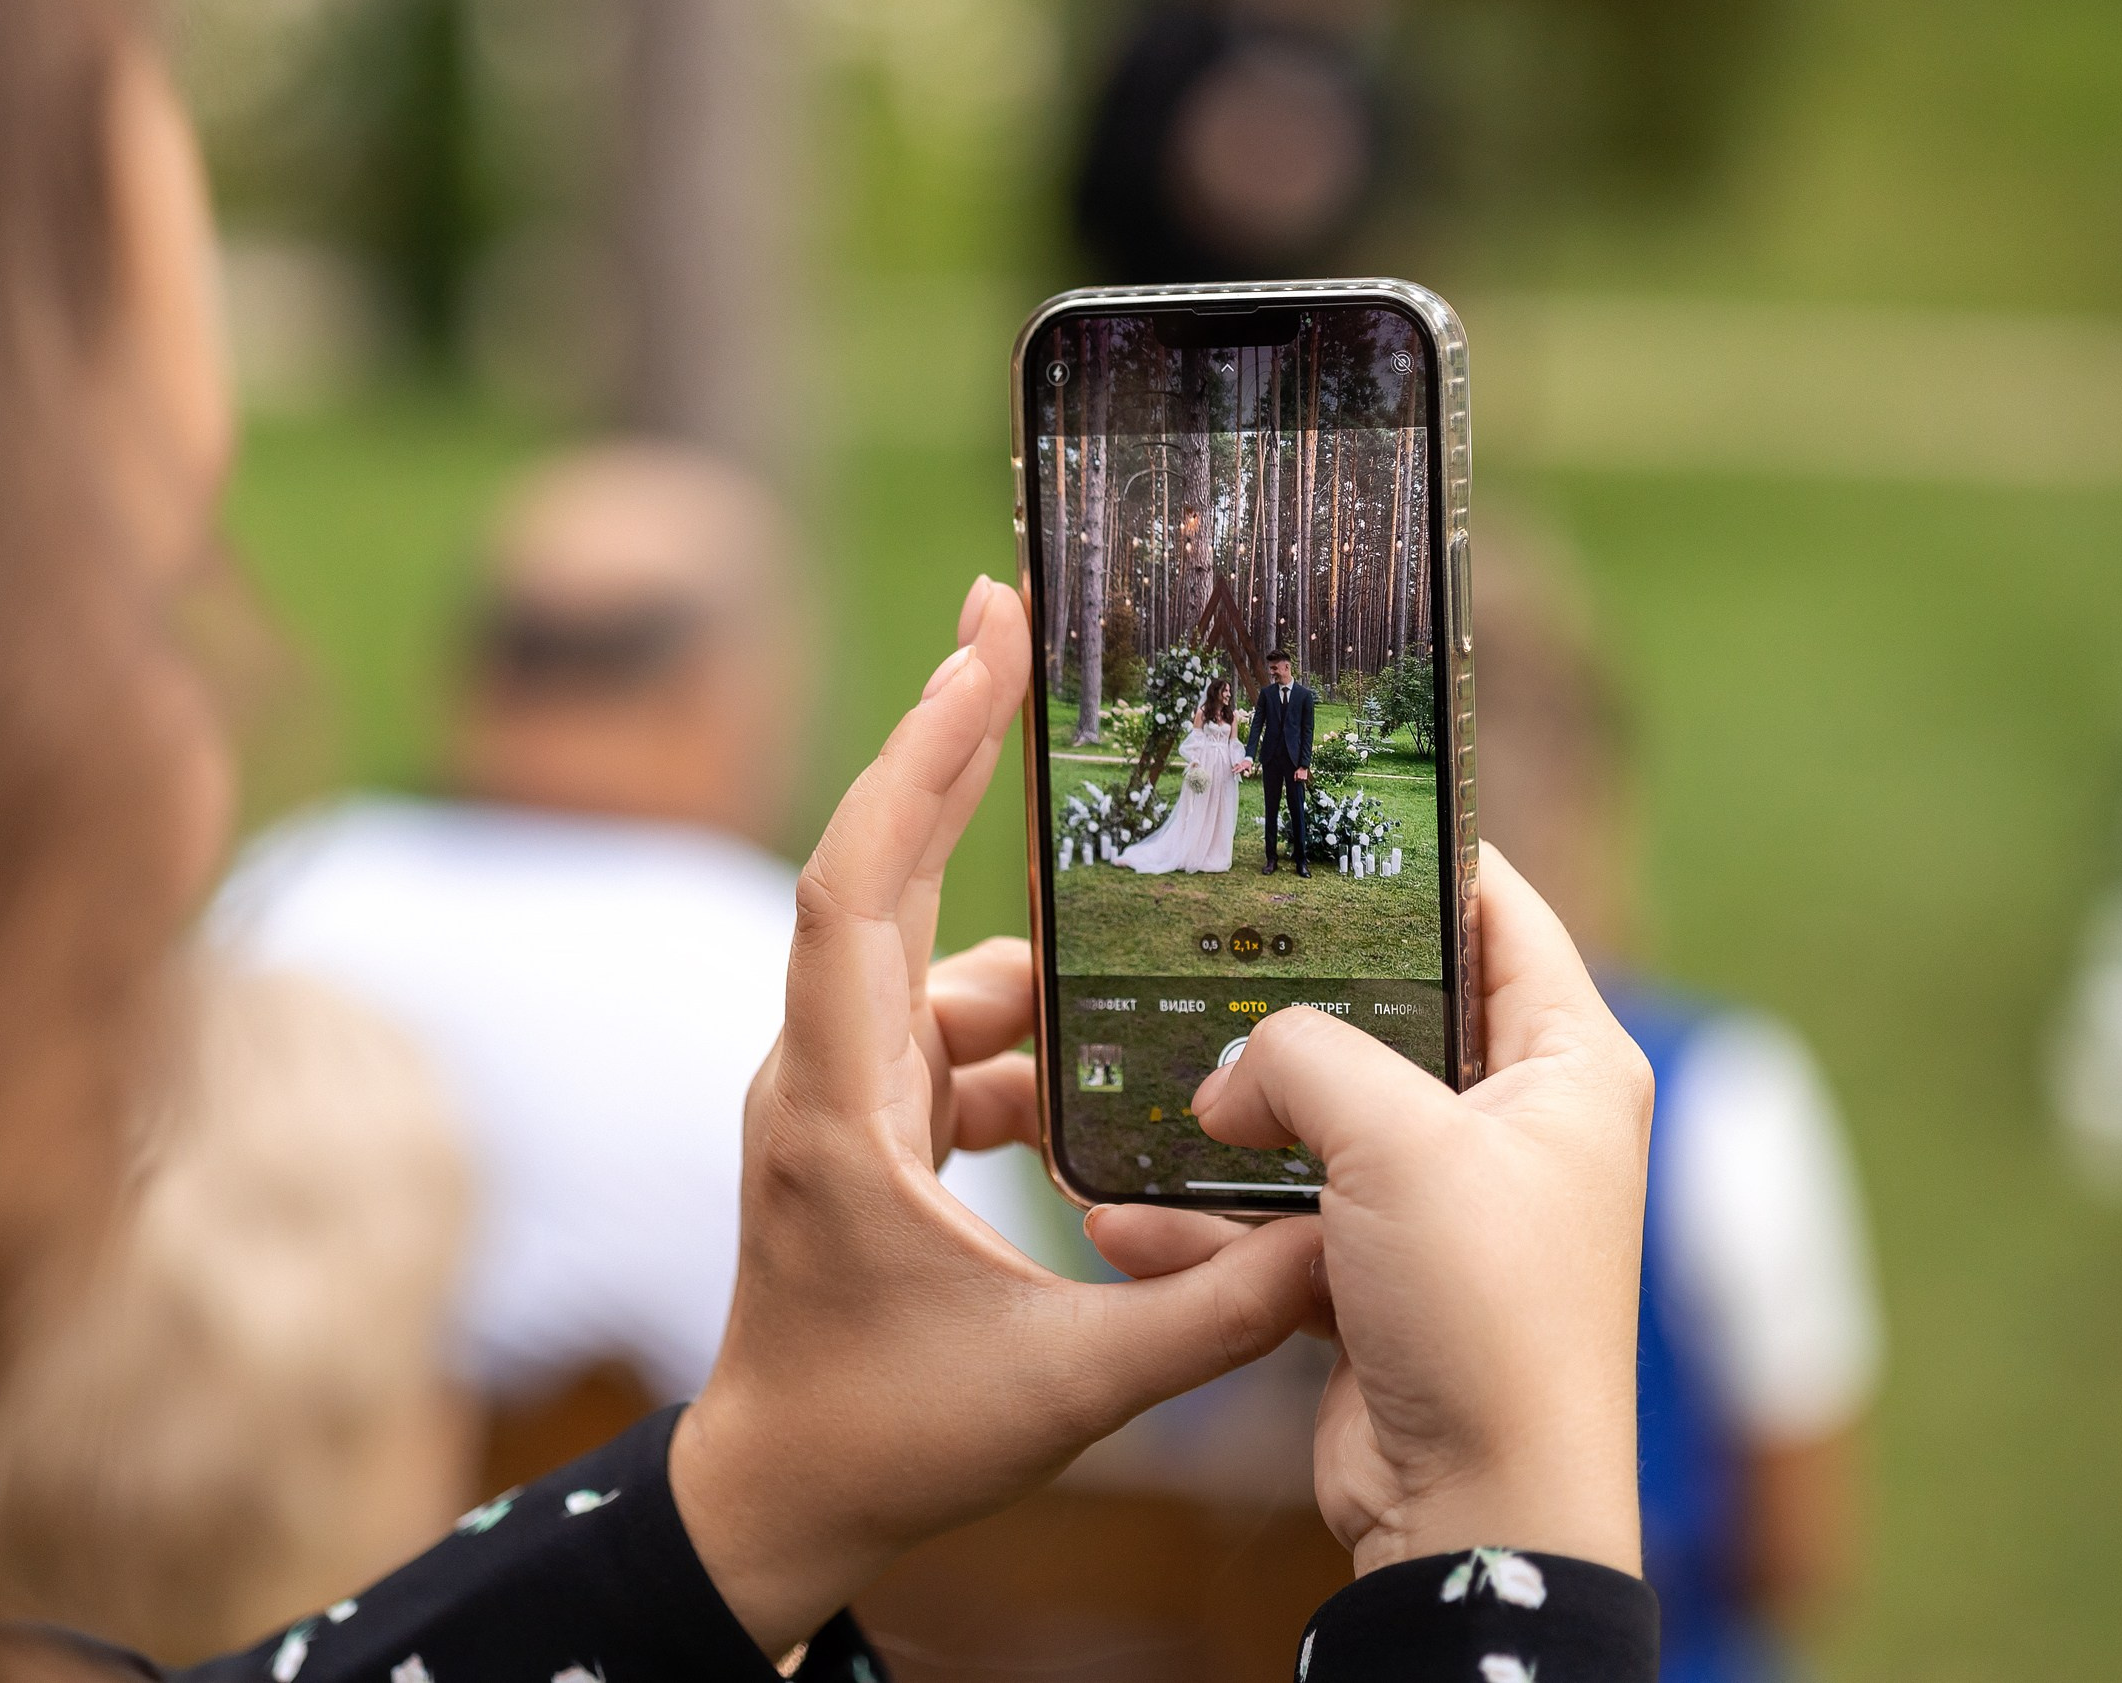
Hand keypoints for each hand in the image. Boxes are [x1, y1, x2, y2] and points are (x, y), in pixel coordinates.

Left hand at [671, 576, 1322, 1652]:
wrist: (777, 1500)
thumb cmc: (889, 1444)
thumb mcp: (1066, 1387)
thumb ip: (1214, 1315)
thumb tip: (1343, 1244)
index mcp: (840, 1114)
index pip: (854, 891)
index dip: (915, 758)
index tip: (980, 645)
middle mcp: (818, 1077)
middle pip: (875, 872)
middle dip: (946, 746)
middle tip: (1009, 620)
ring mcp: (832, 1094)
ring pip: (925, 964)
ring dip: (1025, 951)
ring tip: (1129, 949)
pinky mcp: (860, 1123)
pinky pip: (941, 1031)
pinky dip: (1019, 1029)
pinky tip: (1096, 1071)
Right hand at [1089, 846, 1652, 1578]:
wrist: (1477, 1512)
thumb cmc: (1484, 1314)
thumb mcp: (1395, 1139)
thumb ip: (1300, 1056)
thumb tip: (1227, 1074)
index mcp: (1568, 1063)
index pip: (1500, 909)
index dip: (1417, 855)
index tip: (1319, 820)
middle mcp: (1516, 1124)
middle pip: (1390, 1012)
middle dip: (1288, 994)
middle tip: (1194, 945)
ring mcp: (1445, 1204)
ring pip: (1320, 1121)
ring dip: (1229, 1118)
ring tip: (1135, 1082)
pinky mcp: (1380, 1277)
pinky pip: (1281, 1220)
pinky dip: (1208, 1222)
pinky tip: (1119, 1216)